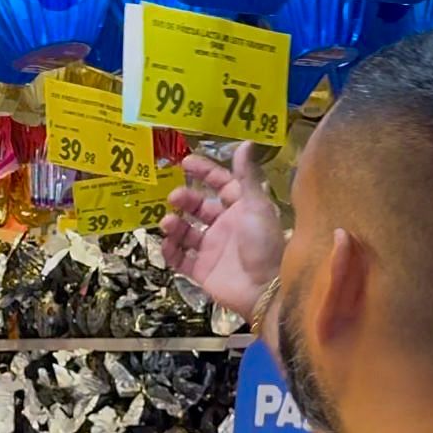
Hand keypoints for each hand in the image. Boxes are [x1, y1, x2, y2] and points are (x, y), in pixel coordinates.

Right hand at [161, 142, 285, 320]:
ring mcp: (212, 249)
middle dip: (185, 199)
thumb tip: (247, 143)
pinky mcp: (202, 271)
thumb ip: (247, 176)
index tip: (185, 163)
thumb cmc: (264, 244)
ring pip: (186, 232)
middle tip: (174, 197)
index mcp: (242, 209)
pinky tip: (168, 243)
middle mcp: (226, 226)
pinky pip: (180, 258)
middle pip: (199, 207)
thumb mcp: (256, 206)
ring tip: (168, 222)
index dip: (205, 172)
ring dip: (175, 225)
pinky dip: (171, 251)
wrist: (264, 290)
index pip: (221, 184)